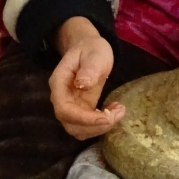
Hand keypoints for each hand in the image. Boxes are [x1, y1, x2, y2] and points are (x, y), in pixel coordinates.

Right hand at [49, 17, 124, 139]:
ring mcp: (71, 106)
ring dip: (100, 128)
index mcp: (59, 84)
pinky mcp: (81, 110)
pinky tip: (115, 110)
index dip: (84, 119)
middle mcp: (61, 99)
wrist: (88, 49)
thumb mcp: (94, 53)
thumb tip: (83, 84)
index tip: (106, 118)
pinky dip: (102, 124)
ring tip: (119, 111)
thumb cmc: (91, 49)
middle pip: (71, 125)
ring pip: (79, 130)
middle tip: (117, 114)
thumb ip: (89, 68)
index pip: (65, 110)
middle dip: (95, 126)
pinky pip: (88, 125)